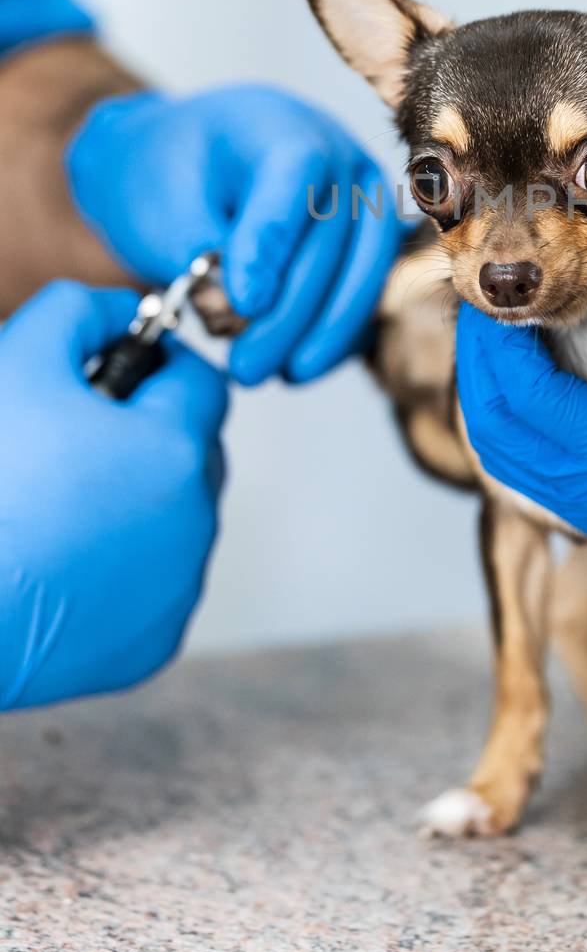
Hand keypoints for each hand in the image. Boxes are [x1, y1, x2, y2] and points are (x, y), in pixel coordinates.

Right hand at [0, 282, 227, 708]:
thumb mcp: (20, 359)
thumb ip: (83, 310)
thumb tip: (124, 310)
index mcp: (175, 447)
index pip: (201, 382)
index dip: (158, 368)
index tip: (115, 373)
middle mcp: (195, 519)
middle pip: (194, 450)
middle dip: (149, 434)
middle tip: (76, 441)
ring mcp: (179, 587)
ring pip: (177, 517)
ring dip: (138, 499)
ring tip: (63, 502)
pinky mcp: (153, 641)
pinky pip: (157, 583)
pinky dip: (124, 567)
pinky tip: (64, 558)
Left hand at [67, 85, 402, 383]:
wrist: (183, 162)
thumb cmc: (166, 180)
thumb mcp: (161, 209)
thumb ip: (201, 255)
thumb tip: (245, 314)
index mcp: (278, 127)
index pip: (291, 188)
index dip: (270, 252)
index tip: (242, 305)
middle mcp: (336, 152)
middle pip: (328, 238)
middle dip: (288, 313)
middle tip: (245, 367)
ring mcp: (362, 193)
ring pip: (362, 268)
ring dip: (322, 331)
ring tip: (276, 375)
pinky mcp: (369, 233)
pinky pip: (367, 287)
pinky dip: (337, 332)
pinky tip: (300, 365)